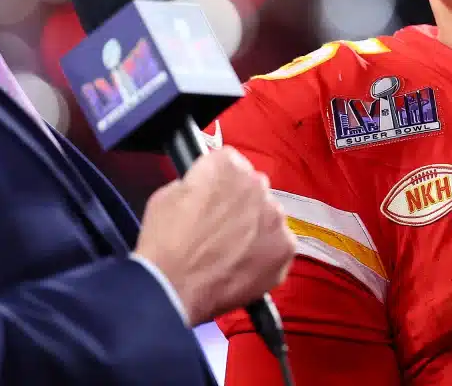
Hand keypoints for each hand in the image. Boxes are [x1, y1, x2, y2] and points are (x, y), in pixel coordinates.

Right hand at [134, 147, 294, 326]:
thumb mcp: (167, 194)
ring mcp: (275, 217)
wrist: (173, 288)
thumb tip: (205, 188)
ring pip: (269, 216)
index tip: (214, 196)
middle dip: (240, 203)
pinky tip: (243, 264)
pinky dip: (266, 254)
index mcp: (227, 165)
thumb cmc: (165, 244)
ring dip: (255, 228)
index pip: (231, 162)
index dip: (219, 181)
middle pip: (253, 188)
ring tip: (230, 250)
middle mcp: (257, 185)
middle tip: (221, 227)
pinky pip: (279, 244)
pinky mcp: (285, 247)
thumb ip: (196, 182)